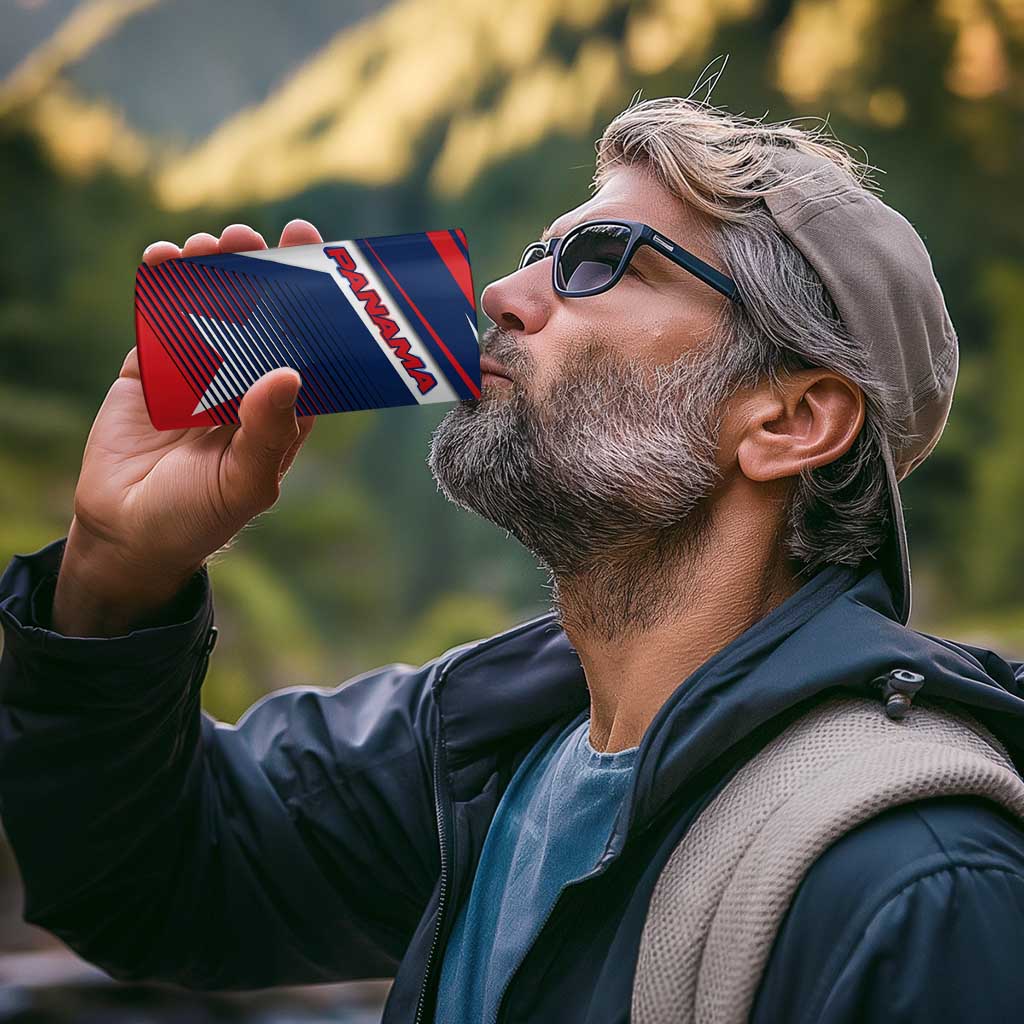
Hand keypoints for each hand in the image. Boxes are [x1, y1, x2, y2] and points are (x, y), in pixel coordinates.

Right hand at [52, 220, 321, 636]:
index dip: (311, 301)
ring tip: (210, 245)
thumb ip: (268, 433)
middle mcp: (243, 383)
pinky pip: (158, 320)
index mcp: (280, 409)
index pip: (304, 345)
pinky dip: (160, 287)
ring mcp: (196, 373)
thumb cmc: (199, 517)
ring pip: (209, 309)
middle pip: (257, 315)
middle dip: (258, 272)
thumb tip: (288, 373)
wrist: (127, 535)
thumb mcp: (244, 483)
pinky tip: (164, 259)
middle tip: (252, 238)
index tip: (314, 253)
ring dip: (211, 272)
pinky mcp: (150, 370)